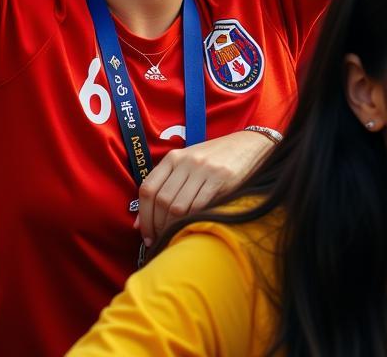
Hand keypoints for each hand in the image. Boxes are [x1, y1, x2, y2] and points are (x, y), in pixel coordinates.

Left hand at [135, 130, 272, 245]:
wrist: (247, 145)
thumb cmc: (214, 160)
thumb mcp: (187, 166)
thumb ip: (166, 188)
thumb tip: (139, 224)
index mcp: (173, 157)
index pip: (147, 188)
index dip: (143, 216)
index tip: (145, 234)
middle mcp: (185, 161)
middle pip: (161, 200)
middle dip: (156, 226)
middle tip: (159, 241)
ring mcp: (203, 169)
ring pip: (178, 206)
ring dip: (172, 228)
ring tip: (173, 239)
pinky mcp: (221, 178)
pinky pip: (199, 206)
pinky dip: (191, 222)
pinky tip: (191, 230)